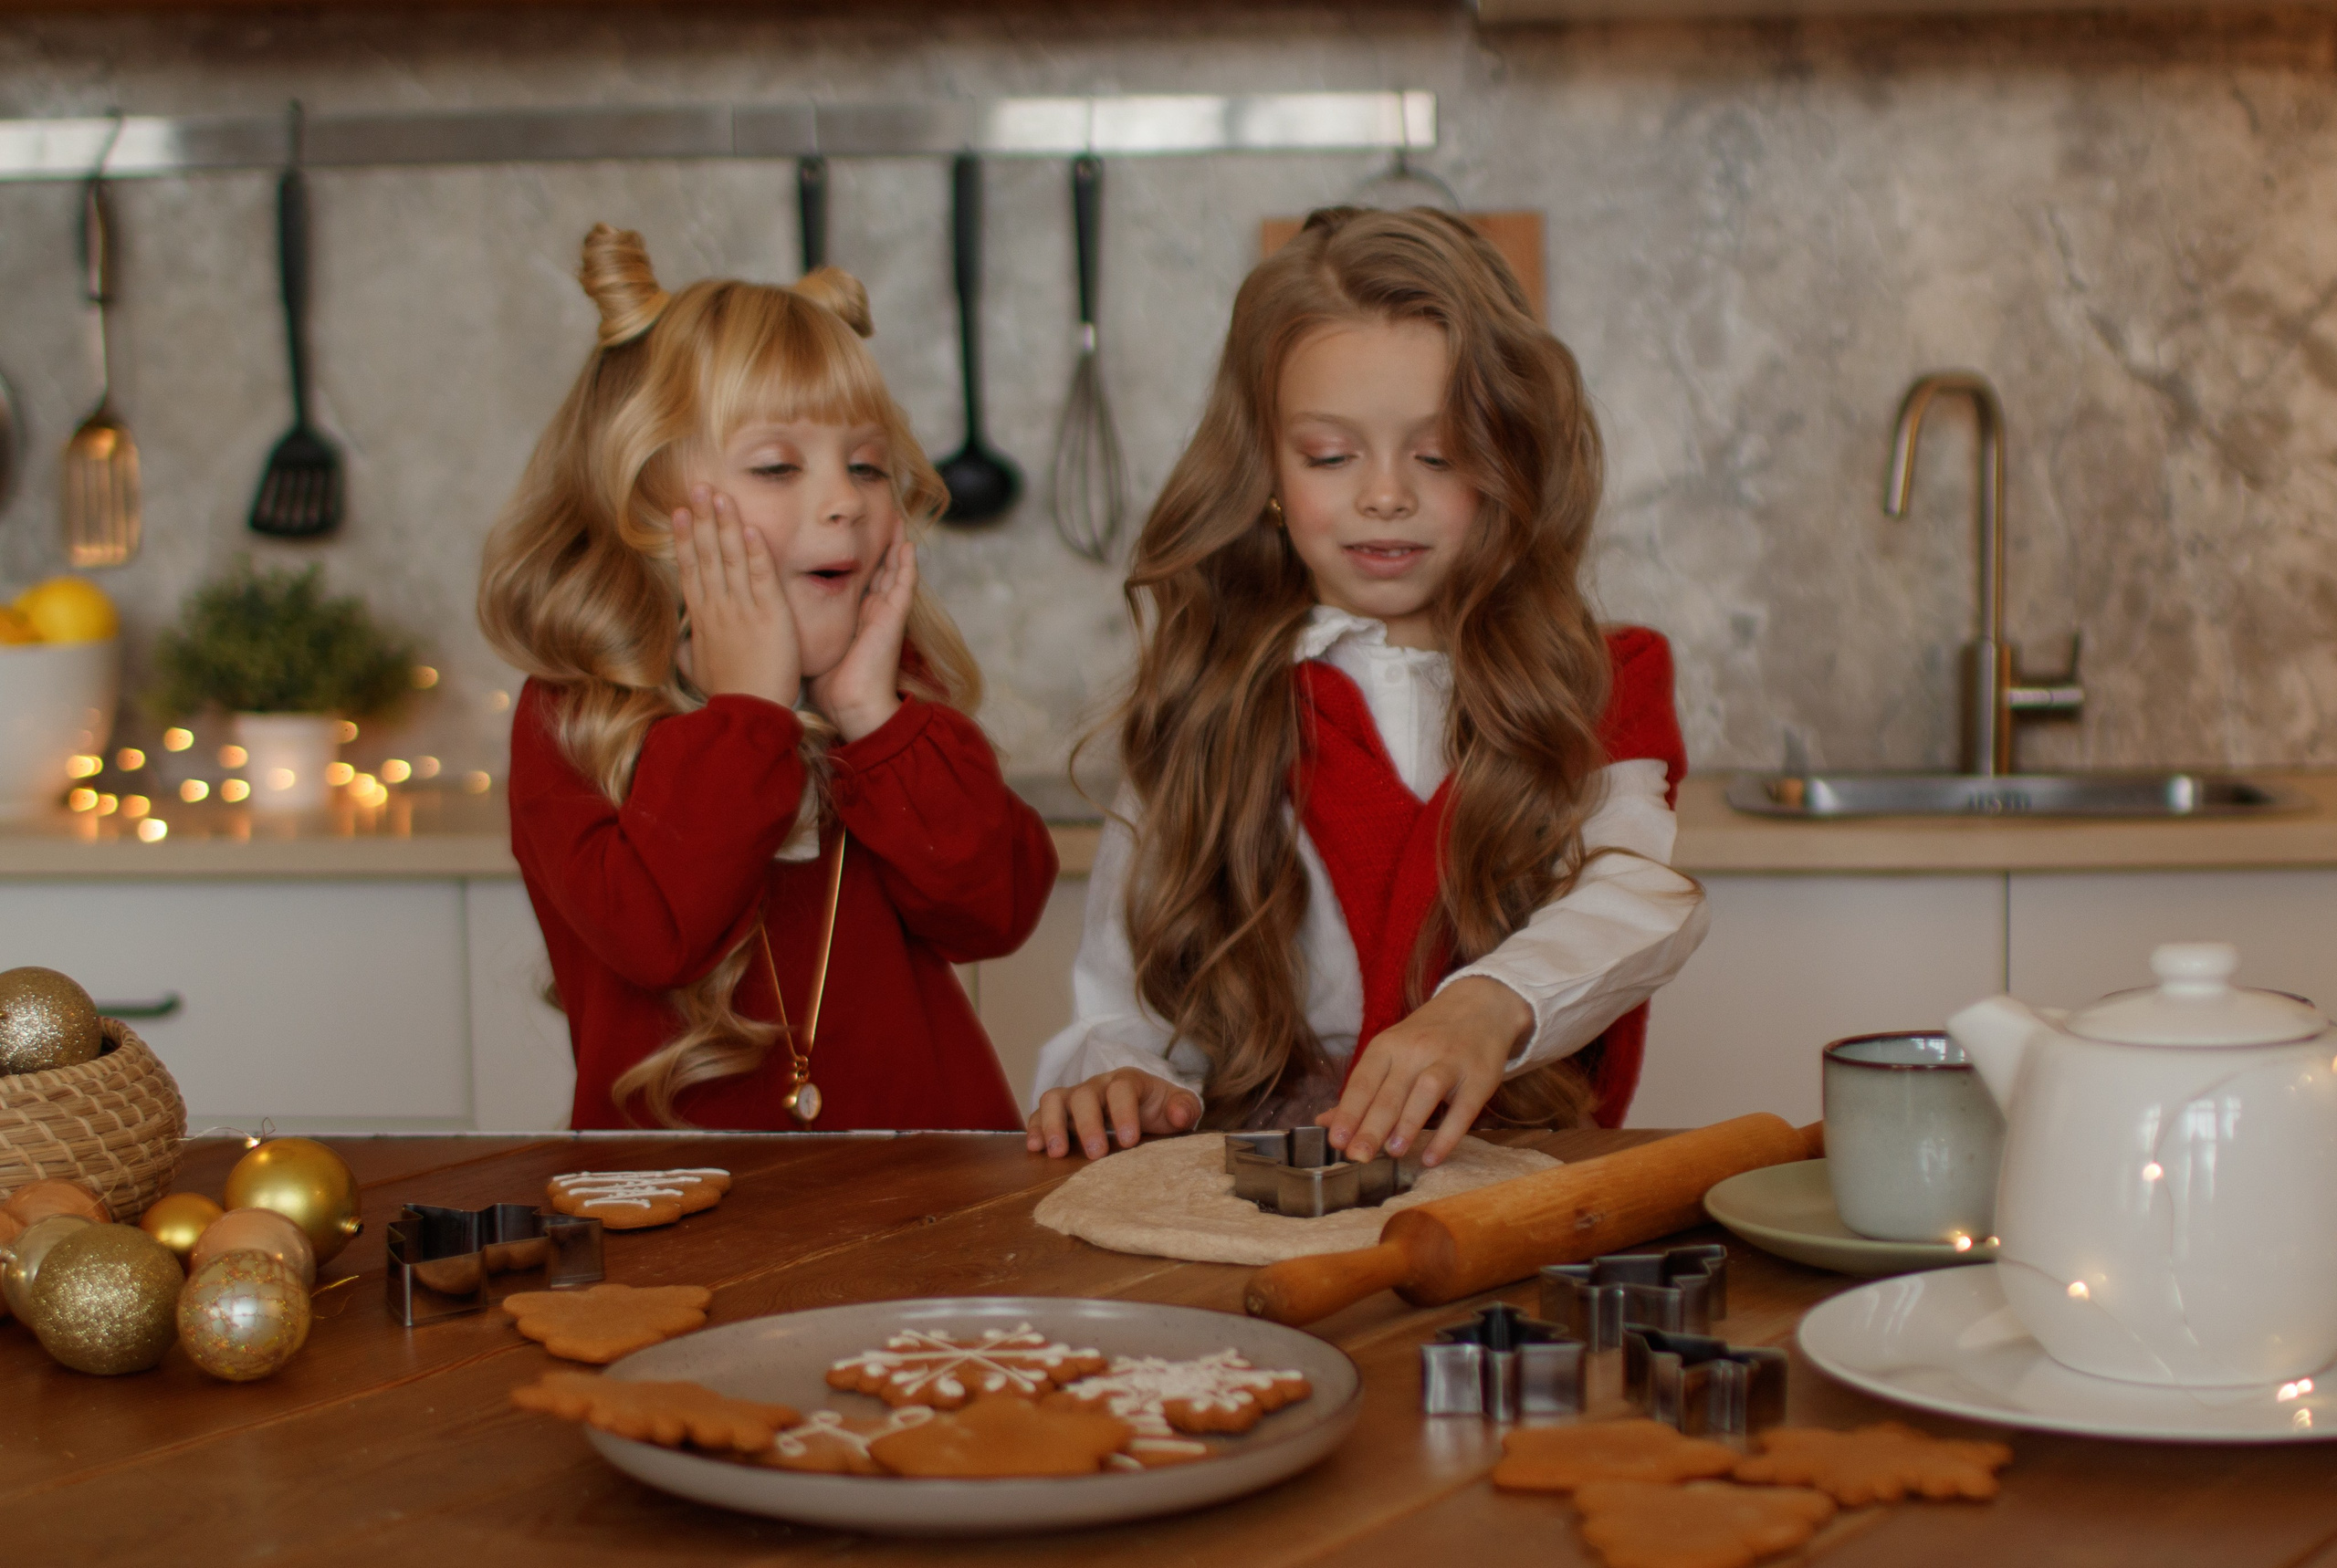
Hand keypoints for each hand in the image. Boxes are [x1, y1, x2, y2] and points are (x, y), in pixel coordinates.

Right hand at [672, 486, 798, 705]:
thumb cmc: (728, 695)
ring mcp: (743, 609)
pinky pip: (761, 576)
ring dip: (726, 524)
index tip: (679, 512)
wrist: (750, 713)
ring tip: (720, 496)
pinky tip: (751, 528)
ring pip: (732, 558)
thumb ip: (688, 651)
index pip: (691, 569)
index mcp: (703, 619)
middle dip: (702, 518)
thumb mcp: (698, 671)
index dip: (685, 538)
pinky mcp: (770, 614)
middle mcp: (718, 608)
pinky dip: (756, 551)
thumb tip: (680, 643)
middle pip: (708, 554)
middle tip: (698, 486)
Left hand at [809, 531, 914, 742]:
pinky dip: (907, 565)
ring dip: (895, 546)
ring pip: (894, 571)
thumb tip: (778, 617)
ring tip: (895, 519)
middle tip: (875, 514)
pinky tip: (907, 544)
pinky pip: (905, 585)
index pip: (855, 579)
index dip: (851, 556)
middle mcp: (871, 612)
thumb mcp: (813, 646)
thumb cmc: (829, 686)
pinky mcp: (894, 619)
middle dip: (876, 543)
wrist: (851, 707)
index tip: (842, 533)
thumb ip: (803, 627)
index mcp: (855, 618)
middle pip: (877, 568)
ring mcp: (886, 614)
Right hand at [1027, 1067, 1201, 1159]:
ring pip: (1054, 1098)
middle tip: (1096, 1154)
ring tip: (1057, 1152)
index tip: (1129, 1141)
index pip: (1122, 1089)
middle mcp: (1097, 1086)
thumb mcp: (1179, 1107)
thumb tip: (1178, 1115)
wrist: (1145, 1108)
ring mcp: (1075, 1097)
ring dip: (1053, 1124)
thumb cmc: (1159, 1110)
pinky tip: (1035, 1149)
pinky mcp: (1059, 1113)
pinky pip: (1038, 1113)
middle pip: (1085, 1095)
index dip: (1124, 1113)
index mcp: (1128, 1082)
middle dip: (1088, 1124)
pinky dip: (1034, 1128)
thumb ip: (1184, 1108)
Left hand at [1317, 977, 1532, 1166]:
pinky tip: (1432, 1157)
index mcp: (1387, 1046)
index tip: (1336, 1141)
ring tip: (1392, 1152)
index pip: (1363, 1082)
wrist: (1480, 1007)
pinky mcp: (1479, 1078)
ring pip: (1425, 1092)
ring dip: (1407, 1124)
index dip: (1348, 1112)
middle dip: (1372, 1126)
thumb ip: (1361, 1091)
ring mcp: (1449, 1062)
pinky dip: (1447, 1136)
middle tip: (1357, 1156)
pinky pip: (1463, 1110)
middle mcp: (1416, 1051)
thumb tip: (1325, 1123)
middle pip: (1390, 1092)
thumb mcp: (1391, 1053)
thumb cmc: (1427, 1038)